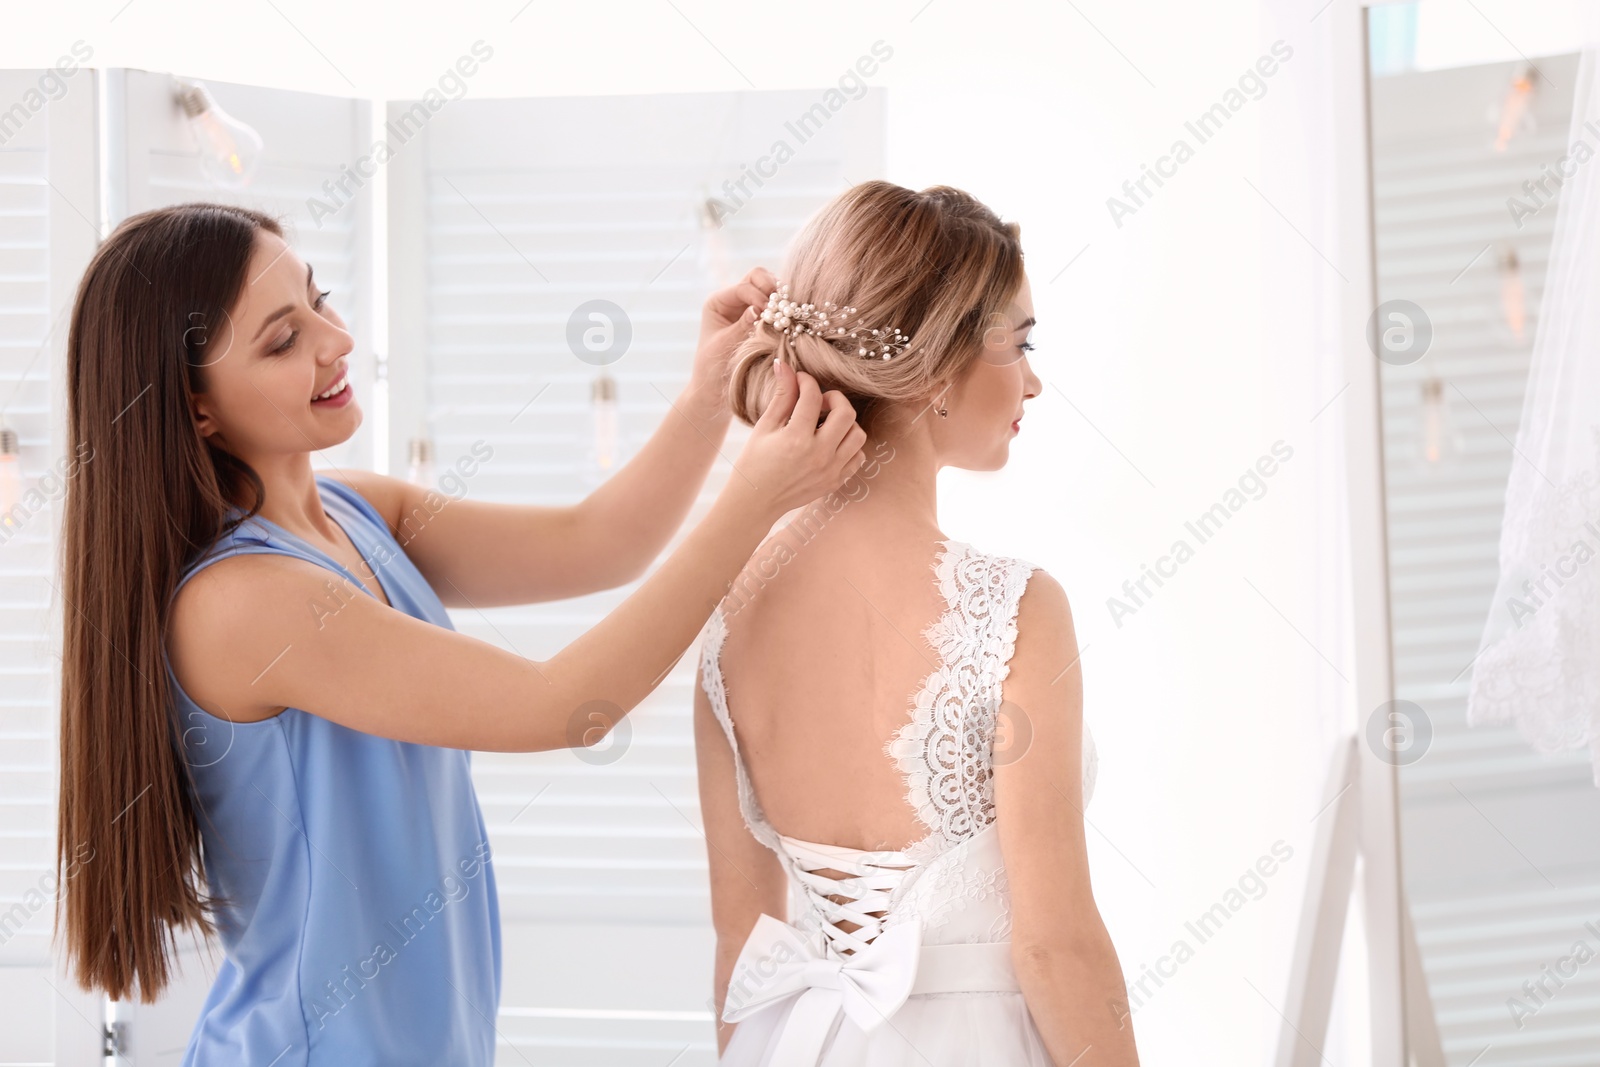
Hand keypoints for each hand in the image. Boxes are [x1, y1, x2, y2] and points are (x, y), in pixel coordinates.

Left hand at [689, 267, 777, 415]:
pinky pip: (777, 305)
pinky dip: (785, 309)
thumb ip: (741, 327)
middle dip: (772, 287)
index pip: (743, 286)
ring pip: (770, 287)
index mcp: (718, 302)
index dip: (757, 296)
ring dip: (781, 297)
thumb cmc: (712, 370)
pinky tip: (791, 321)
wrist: (714, 390)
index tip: (768, 313)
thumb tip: (758, 309)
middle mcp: (734, 300)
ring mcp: (749, 307)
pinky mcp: (762, 319)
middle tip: (782, 306)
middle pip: (757, 277)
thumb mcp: (724, 346)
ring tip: (788, 314)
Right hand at [725, 357, 865, 518]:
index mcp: (796, 439)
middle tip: (820, 402)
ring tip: (826, 423)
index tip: (801, 380)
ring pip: (858, 435)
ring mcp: (831, 470)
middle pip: (846, 413)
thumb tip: (785, 365)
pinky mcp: (836, 481)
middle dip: (834, 399)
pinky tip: (831, 442)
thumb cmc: (755, 462)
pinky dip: (849, 446)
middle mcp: (818, 455)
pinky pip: (858, 457)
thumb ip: (780, 396)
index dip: (807, 381)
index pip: (813, 397)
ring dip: (845, 423)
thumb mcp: (765, 427)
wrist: (755, 502)